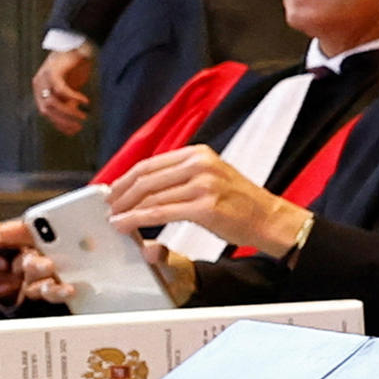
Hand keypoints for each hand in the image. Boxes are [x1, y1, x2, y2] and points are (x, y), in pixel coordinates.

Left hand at [33, 43, 95, 135]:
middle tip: (80, 125)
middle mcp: (38, 85)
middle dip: (63, 121)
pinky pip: (61, 90)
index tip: (75, 131)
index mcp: (40, 90)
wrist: (76, 43)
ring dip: (68, 112)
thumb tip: (73, 122)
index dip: (60, 124)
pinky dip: (74, 98)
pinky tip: (85, 101)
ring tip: (84, 116)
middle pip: (46, 111)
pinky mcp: (53, 71)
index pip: (46, 113)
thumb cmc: (74, 66)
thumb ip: (68, 102)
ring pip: (52, 103)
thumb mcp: (70, 88)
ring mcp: (43, 78)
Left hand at [109, 146, 303, 259]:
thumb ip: (181, 175)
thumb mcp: (211, 176)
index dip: (125, 178)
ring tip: (116, 220)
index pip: (150, 163)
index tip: (113, 191)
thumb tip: (145, 184)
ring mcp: (203, 185)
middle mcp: (200, 165)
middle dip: (121, 195)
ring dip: (126, 210)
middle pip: (146, 178)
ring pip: (150, 197)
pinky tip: (127, 226)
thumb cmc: (239, 203)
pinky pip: (160, 213)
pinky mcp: (205, 208)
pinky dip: (137, 220)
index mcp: (198, 153)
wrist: (269, 219)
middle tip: (109, 208)